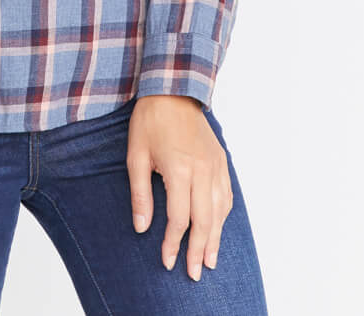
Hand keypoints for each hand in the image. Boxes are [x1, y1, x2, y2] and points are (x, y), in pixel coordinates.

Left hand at [126, 94, 232, 282]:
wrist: (173, 90)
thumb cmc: (150, 120)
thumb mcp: (136, 155)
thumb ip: (140, 193)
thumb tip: (142, 228)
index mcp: (179, 169)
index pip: (179, 218)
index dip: (173, 243)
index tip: (167, 261)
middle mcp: (202, 170)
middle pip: (204, 220)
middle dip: (198, 250)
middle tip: (193, 273)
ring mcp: (215, 165)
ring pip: (220, 211)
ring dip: (215, 238)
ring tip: (209, 260)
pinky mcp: (221, 160)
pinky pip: (227, 195)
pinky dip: (223, 216)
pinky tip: (217, 228)